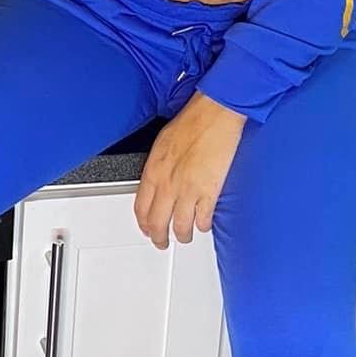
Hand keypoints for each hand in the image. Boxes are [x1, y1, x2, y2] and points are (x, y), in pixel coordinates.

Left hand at [135, 93, 246, 249]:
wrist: (215, 113)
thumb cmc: (192, 121)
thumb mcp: (163, 144)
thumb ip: (158, 167)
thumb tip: (159, 182)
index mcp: (154, 170)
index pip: (141, 208)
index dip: (143, 224)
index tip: (147, 229)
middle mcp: (168, 184)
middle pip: (158, 223)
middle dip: (159, 238)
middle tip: (162, 243)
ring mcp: (188, 190)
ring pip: (180, 227)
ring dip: (182, 236)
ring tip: (185, 237)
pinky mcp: (209, 191)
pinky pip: (203, 219)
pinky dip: (202, 225)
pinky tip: (203, 224)